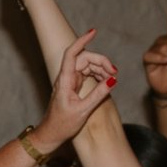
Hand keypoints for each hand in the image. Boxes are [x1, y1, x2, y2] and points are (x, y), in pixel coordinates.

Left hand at [34, 28, 117, 147]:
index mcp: (65, 80)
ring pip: (87, 66)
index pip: (71, 54)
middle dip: (101, 62)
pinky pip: (87, 74)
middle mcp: (66, 77)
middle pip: (85, 58)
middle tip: (115, 73)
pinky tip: (106, 82)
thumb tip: (113, 80)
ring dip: (101, 69)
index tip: (93, 32)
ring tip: (113, 79)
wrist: (51, 134)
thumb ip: (98, 94)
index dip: (82, 41)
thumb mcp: (83, 110)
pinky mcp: (74, 86)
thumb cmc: (62, 124)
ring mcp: (70, 80)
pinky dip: (98, 75)